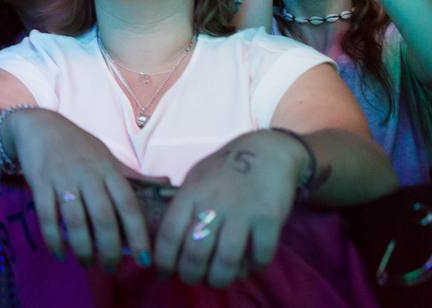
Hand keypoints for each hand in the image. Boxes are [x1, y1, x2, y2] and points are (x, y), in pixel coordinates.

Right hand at [8, 108, 159, 270]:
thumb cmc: (77, 144)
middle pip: (103, 218)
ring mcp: (63, 179)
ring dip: (82, 248)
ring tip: (86, 263)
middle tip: (110, 268)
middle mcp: (88, 175)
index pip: (128, 205)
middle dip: (109, 249)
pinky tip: (59, 253)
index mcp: (108, 170)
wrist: (39, 126)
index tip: (144, 260)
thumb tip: (166, 183)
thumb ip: (130, 175)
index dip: (138, 234)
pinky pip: (48, 217)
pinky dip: (54, 239)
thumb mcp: (106, 155)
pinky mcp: (40, 183)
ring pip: (76, 221)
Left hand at [153, 130, 302, 286]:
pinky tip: (248, 266)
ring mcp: (242, 212)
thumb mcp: (195, 179)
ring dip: (219, 278)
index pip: (169, 234)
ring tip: (217, 280)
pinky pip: (259, 256)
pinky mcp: (269, 218)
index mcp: (190, 194)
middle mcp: (213, 203)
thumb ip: (183, 207)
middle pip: (195, 253)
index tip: (162, 272)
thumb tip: (169, 243)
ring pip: (226, 261)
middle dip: (190, 275)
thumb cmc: (225, 168)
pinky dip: (253, 267)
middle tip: (191, 279)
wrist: (266, 151)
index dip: (163, 260)